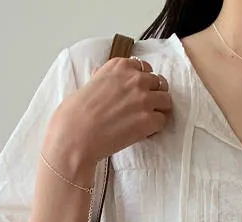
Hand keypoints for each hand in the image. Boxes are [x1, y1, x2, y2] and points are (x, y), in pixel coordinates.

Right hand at [45, 55, 172, 180]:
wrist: (76, 135)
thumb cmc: (75, 113)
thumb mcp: (88, 84)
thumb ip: (101, 77)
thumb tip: (100, 74)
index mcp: (119, 66)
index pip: (143, 68)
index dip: (143, 82)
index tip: (138, 92)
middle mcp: (134, 78)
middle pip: (158, 82)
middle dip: (153, 94)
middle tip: (145, 108)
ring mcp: (143, 99)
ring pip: (166, 100)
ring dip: (159, 110)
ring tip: (148, 121)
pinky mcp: (148, 120)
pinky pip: (162, 121)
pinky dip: (155, 128)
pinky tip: (144, 133)